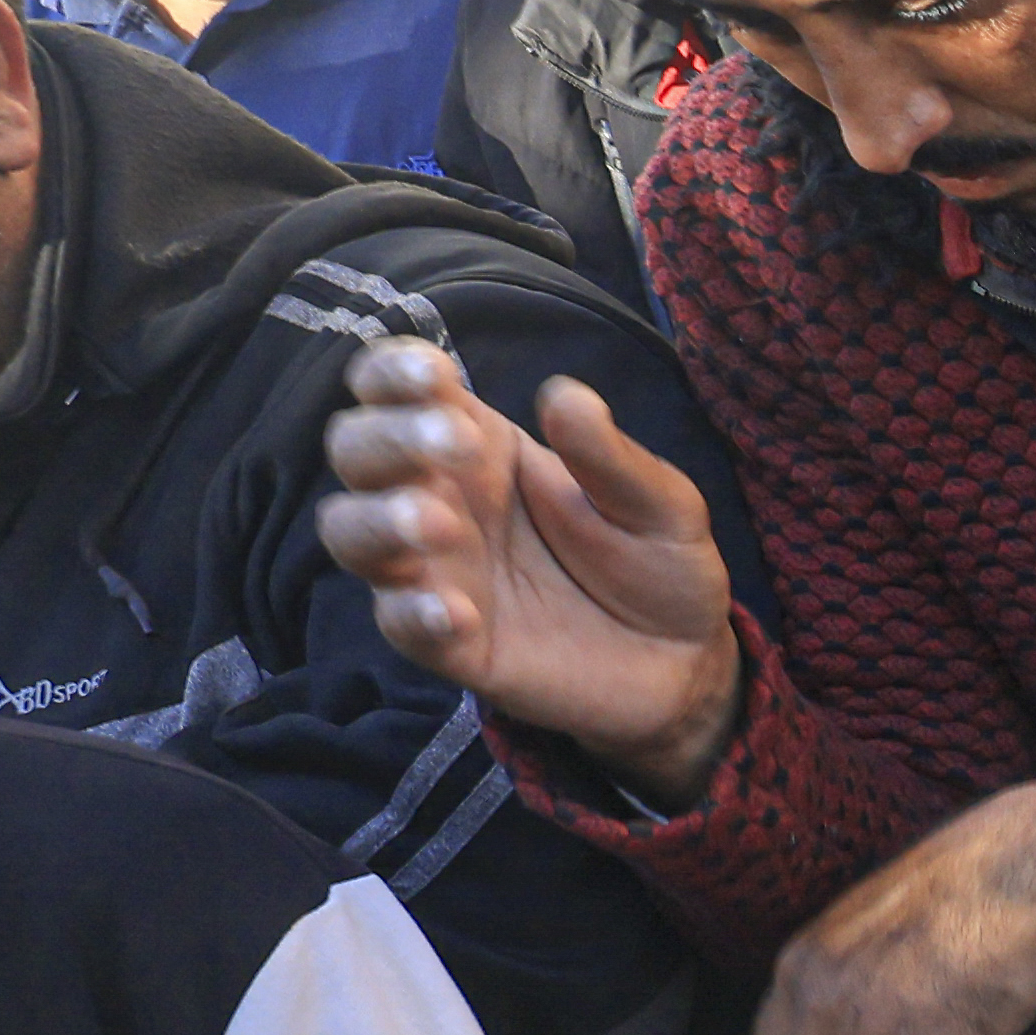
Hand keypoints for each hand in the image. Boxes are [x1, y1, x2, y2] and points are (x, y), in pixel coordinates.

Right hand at [313, 340, 741, 793]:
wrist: (685, 663)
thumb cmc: (658, 562)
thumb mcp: (659, 503)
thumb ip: (610, 457)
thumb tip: (565, 395)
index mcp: (480, 444)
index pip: (398, 390)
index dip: (394, 372)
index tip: (433, 371)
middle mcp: (440, 498)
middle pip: (357, 450)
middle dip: (390, 437)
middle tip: (459, 442)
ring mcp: (435, 571)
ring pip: (350, 532)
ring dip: (380, 519)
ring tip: (436, 523)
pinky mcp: (447, 643)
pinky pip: (401, 625)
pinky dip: (416, 615)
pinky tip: (456, 613)